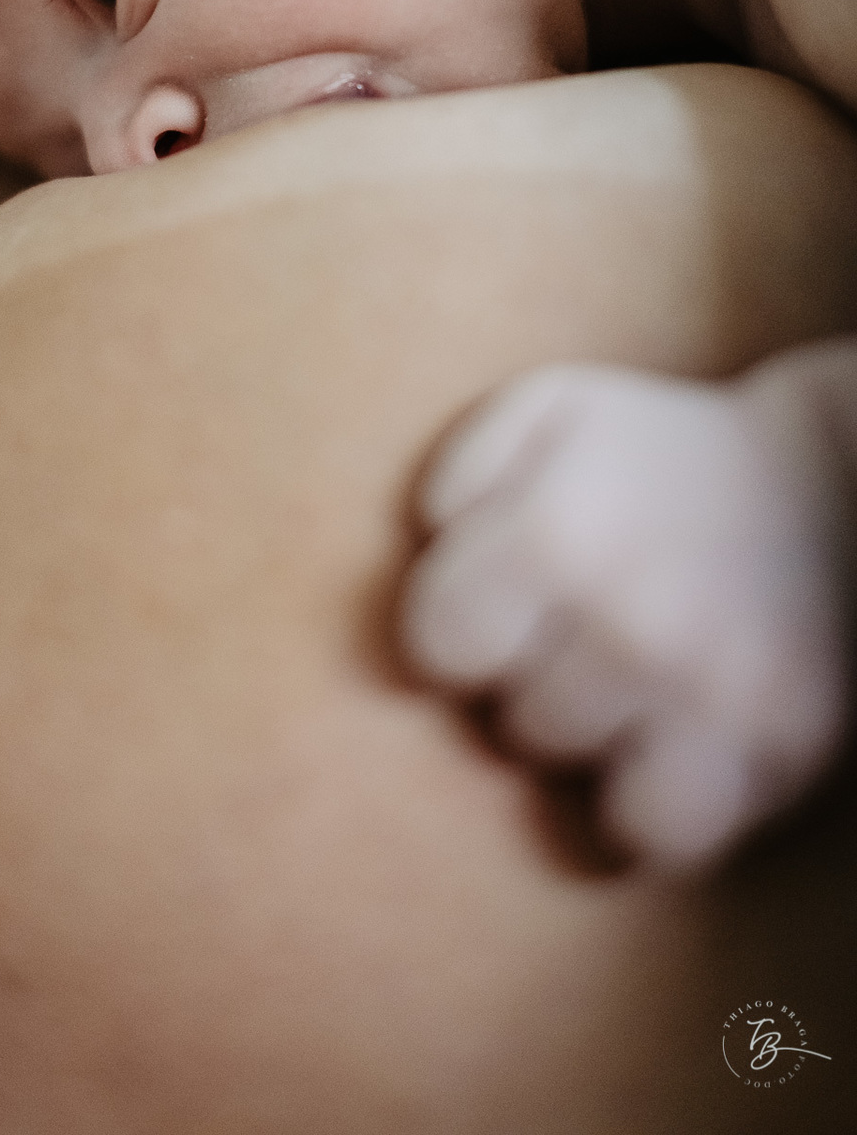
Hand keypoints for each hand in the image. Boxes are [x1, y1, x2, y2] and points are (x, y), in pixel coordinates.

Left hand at [399, 360, 849, 869]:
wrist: (824, 481)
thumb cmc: (658, 450)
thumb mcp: (549, 409)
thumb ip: (462, 465)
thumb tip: (430, 538)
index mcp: (558, 536)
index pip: (435, 649)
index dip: (457, 630)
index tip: (498, 608)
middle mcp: (634, 624)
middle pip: (509, 725)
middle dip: (532, 683)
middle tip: (580, 633)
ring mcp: (712, 695)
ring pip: (579, 785)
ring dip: (592, 740)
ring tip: (625, 680)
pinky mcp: (778, 748)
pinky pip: (668, 838)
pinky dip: (652, 811)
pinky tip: (661, 751)